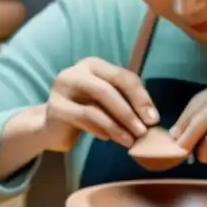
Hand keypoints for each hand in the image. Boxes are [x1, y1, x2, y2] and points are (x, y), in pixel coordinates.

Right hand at [43, 57, 158, 149]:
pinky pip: (85, 118)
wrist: (53, 128)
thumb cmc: (87, 113)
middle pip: (110, 88)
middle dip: (130, 111)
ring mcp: (63, 88)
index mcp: (94, 65)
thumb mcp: (108, 104)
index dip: (141, 97)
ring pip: (97, 105)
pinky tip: (108, 139)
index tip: (153, 119)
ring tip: (130, 141)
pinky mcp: (56, 108)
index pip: (123, 76)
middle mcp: (77, 72)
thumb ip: (127, 103)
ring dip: (118, 126)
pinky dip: (101, 130)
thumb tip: (151, 118)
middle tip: (143, 131)